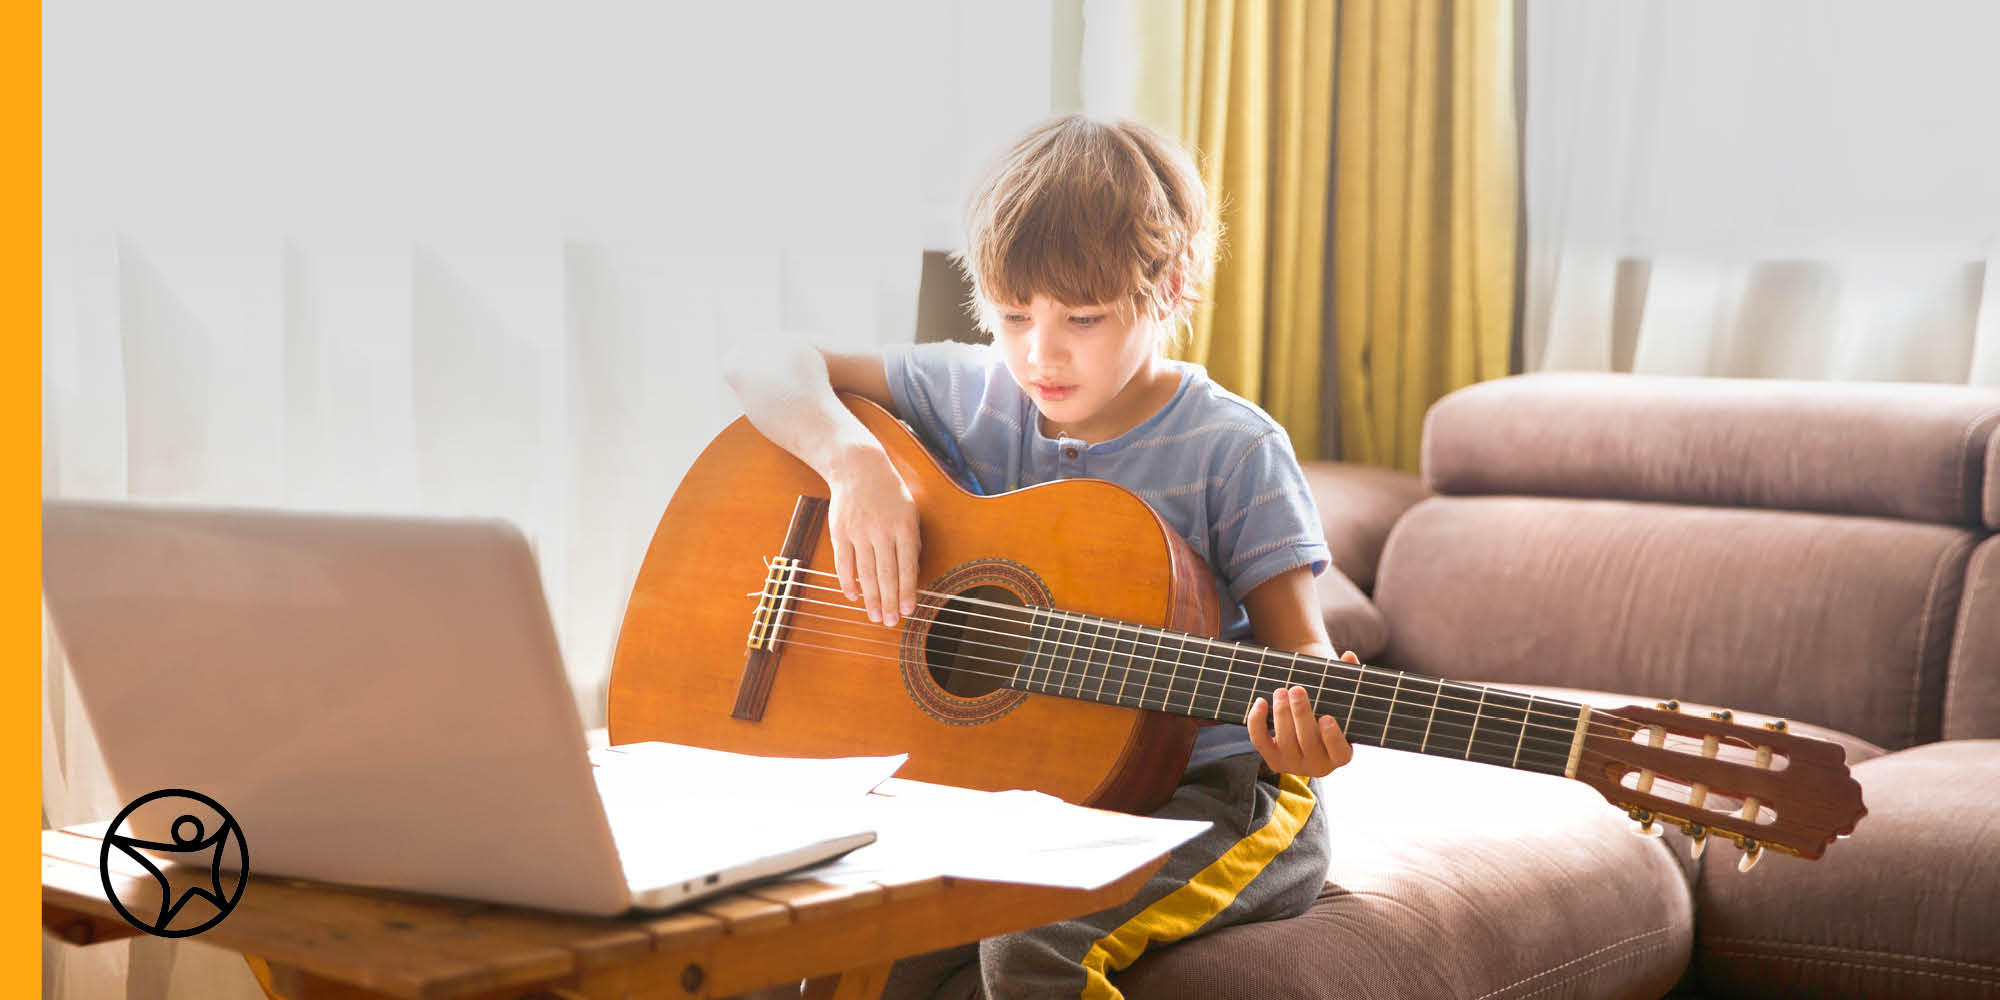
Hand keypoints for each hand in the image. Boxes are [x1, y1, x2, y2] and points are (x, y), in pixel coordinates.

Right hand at [825, 444, 920, 626]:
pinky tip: (854, 597)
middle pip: (886, 574)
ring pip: (866, 572)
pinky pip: (844, 563)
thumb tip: (911, 574)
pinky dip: (848, 582)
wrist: (859, 468)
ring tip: (874, 617)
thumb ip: (911, 541)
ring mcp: (859, 532)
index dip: (907, 591)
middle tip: (890, 623)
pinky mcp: (840, 532)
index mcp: (903, 527)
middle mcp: (882, 531)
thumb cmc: (889, 493)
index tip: (908, 611)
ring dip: (871, 598)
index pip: (907, 567)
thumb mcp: (910, 512)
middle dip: (889, 602)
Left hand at [1246, 650, 1360, 777]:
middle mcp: (1318, 766)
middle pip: (1309, 743)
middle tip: (1297, 689)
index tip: (1326, 717)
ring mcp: (1293, 764)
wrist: (1305, 720)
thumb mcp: (1340, 696)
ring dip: (1281, 714)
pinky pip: (1261, 742)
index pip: (1340, 752)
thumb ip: (1348, 677)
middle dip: (1301, 715)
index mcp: (1341, 754)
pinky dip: (1257, 722)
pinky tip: (1260, 701)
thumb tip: (1349, 656)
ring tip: (1281, 691)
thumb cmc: (1328, 705)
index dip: (1333, 737)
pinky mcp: (1272, 759)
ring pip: (1285, 742)